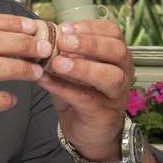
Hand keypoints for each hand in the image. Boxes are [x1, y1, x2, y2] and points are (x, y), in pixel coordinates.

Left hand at [38, 19, 134, 160]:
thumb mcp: (73, 71)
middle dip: (89, 43)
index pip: (112, 33)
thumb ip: (62, 54)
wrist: (90, 134)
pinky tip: (45, 81)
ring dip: (82, 66)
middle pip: (116, 51)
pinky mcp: (104, 114)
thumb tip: (39, 36)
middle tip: (63, 42)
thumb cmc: (83, 96)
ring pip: (109, 76)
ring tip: (57, 63)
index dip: (90, 27)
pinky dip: (64, 88)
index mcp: (116, 56)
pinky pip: (86, 98)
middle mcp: (123, 72)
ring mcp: (116, 94)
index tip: (65, 27)